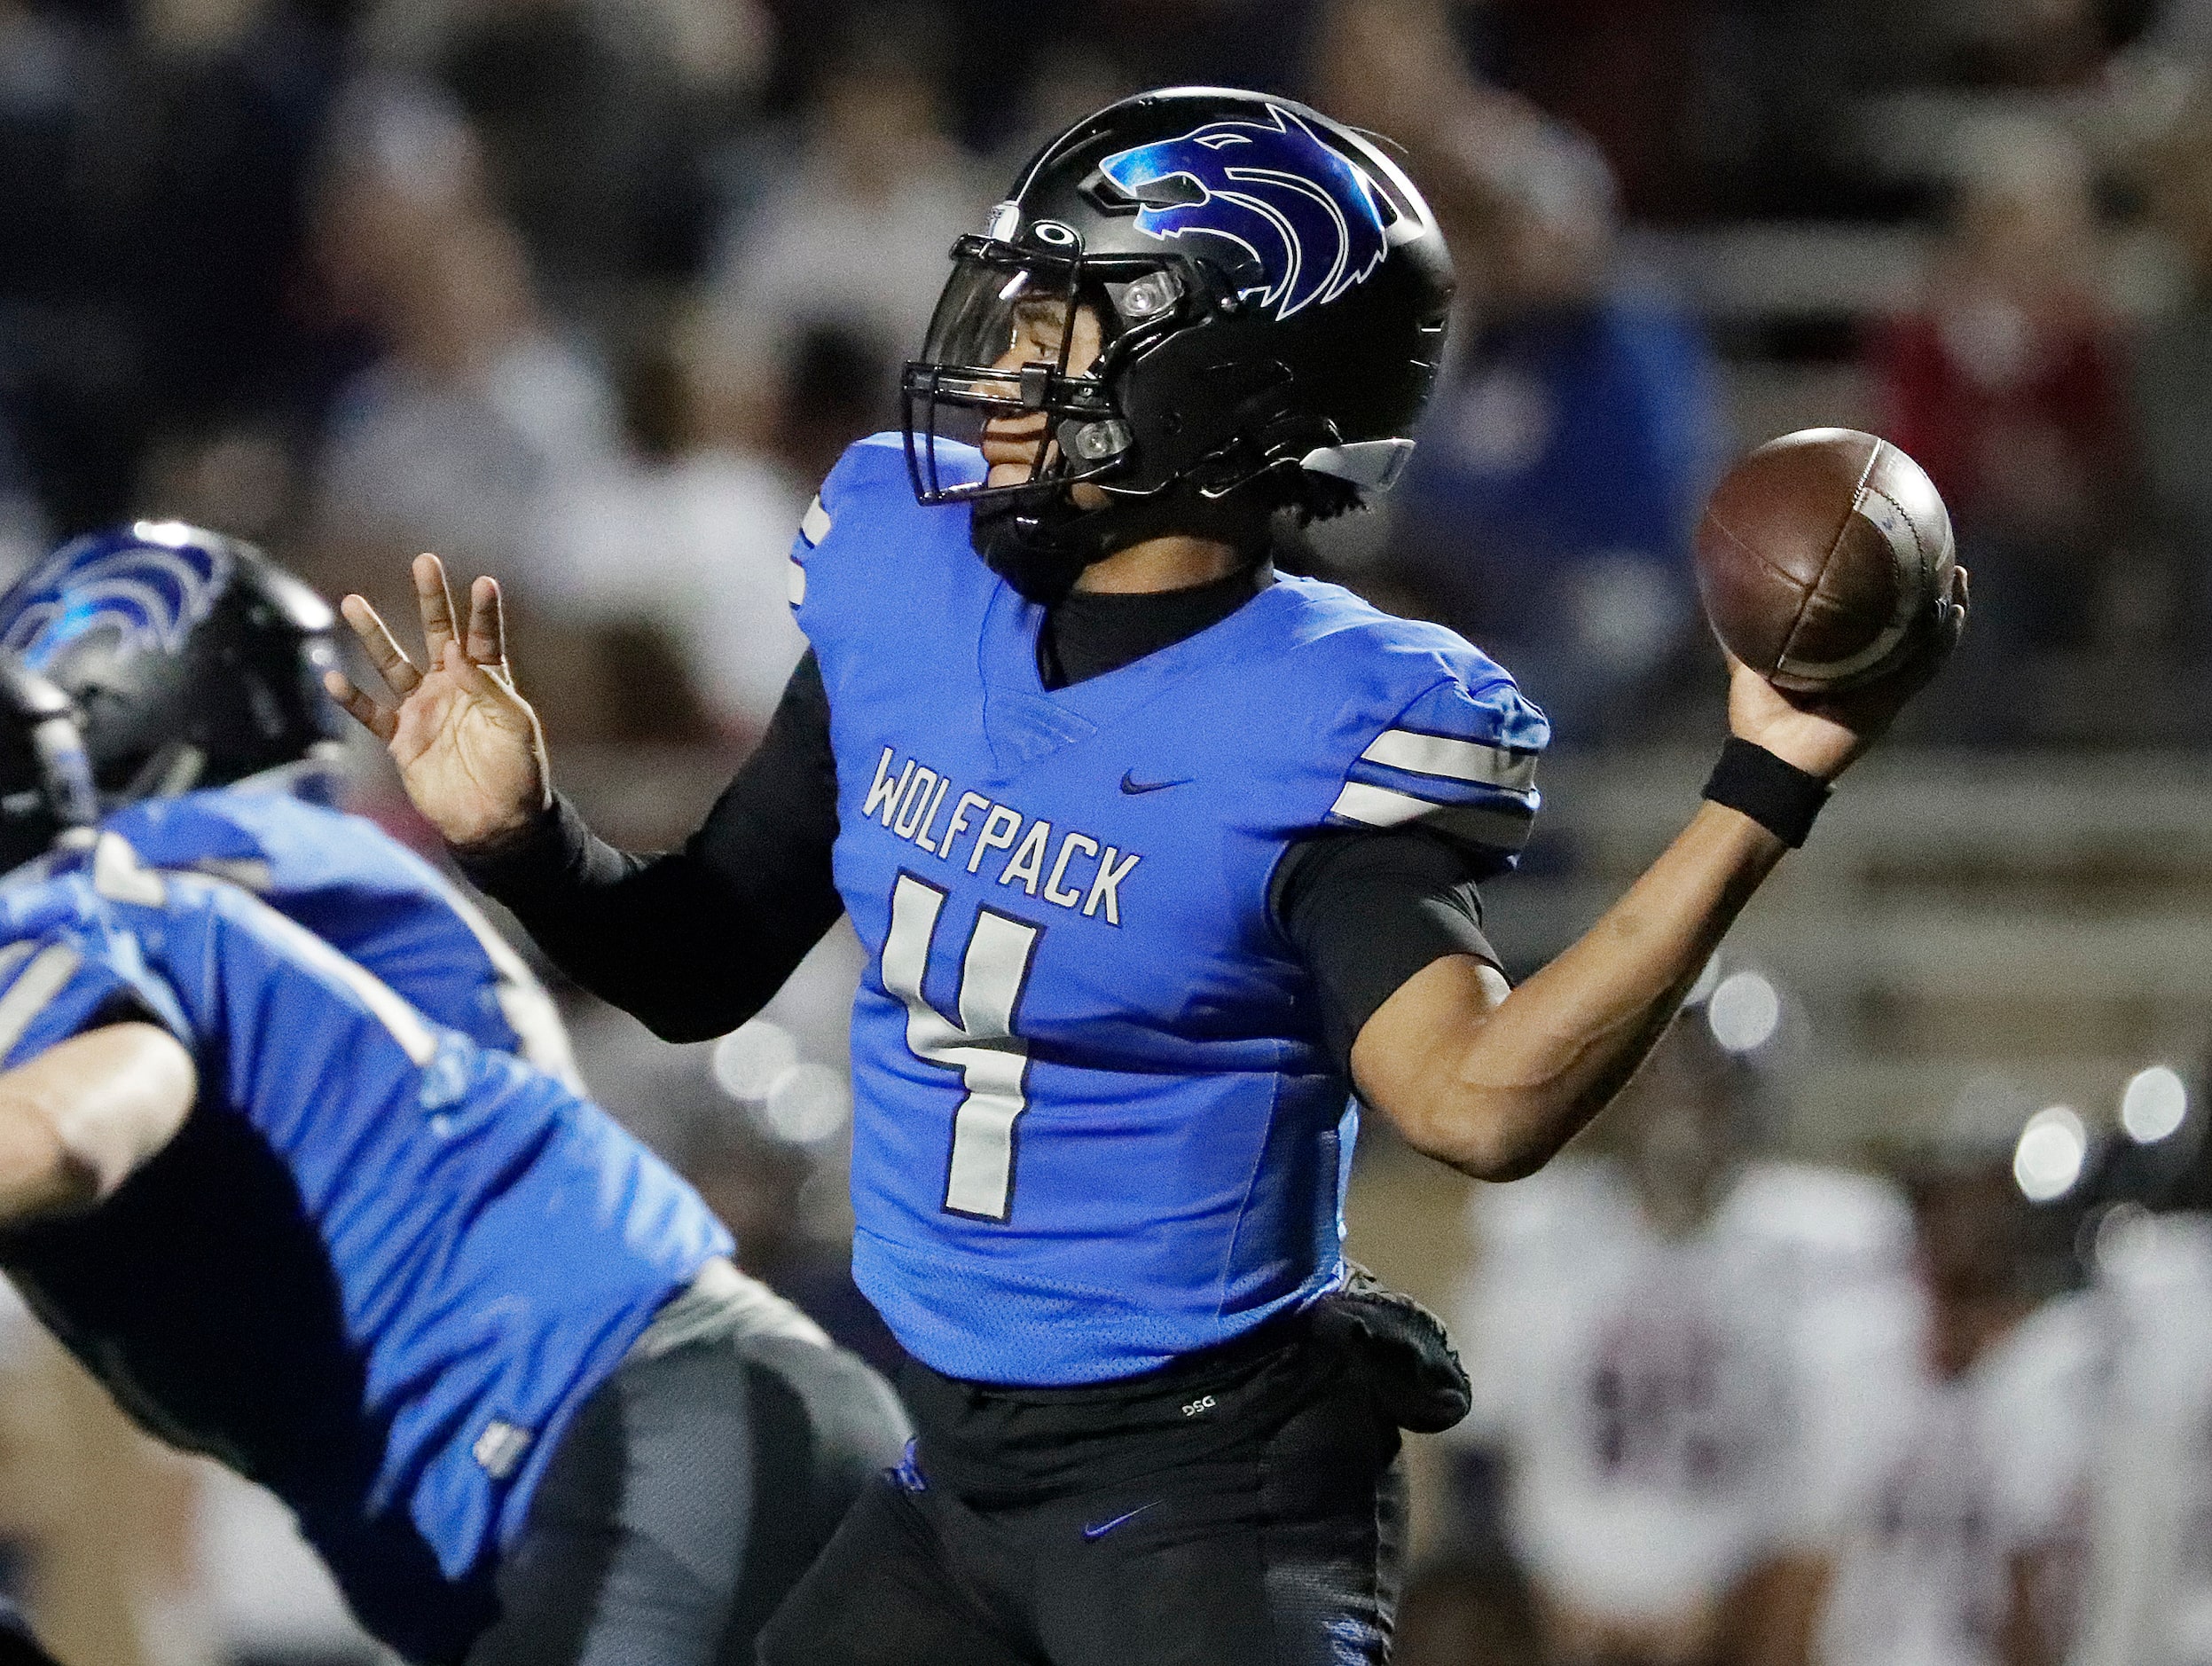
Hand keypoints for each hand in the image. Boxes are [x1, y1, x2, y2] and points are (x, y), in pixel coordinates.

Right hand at [325, 554, 550, 849]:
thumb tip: (456, 654)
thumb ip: (489, 688)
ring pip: (393, 664)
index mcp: (488, 682)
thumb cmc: (519, 774)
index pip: (483, 638)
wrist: (495, 822)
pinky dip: (352, 698)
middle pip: (436, 633)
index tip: (484, 582)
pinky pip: (371, 713)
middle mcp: (452, 687)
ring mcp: (424, 710)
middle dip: (430, 599)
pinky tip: (334, 677)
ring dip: (374, 635)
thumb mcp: (516, 728)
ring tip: (352, 601)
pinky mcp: (401, 739)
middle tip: (423, 562)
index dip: (483, 611)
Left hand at [1728, 565, 1969, 779]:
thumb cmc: (1758, 715)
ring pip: (1927, 640)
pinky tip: (1953, 613)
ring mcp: (1883, 684)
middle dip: (1927, 589)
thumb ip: (1743, 629)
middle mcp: (1868, 667)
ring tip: (1960, 574)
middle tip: (1936, 549)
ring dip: (1947, 607)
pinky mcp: (1891, 701)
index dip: (1885, 585)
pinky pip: (1925, 666)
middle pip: (1908, 622)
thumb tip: (1721, 586)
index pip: (1870, 615)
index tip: (1892, 546)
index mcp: (1840, 657)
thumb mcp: (1749, 661)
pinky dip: (1942, 641)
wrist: (1769, 758)